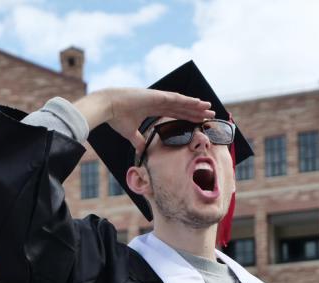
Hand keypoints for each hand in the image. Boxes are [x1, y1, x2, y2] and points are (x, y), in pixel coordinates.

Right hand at [74, 88, 214, 152]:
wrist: (109, 108)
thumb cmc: (116, 119)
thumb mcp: (130, 133)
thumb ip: (138, 140)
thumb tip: (141, 150)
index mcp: (152, 109)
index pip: (174, 114)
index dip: (186, 118)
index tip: (197, 122)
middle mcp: (158, 102)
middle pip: (181, 108)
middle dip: (195, 112)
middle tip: (209, 115)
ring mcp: (158, 98)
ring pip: (182, 102)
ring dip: (196, 105)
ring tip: (209, 108)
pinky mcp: (157, 96)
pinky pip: (177, 99)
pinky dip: (188, 101)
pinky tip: (199, 103)